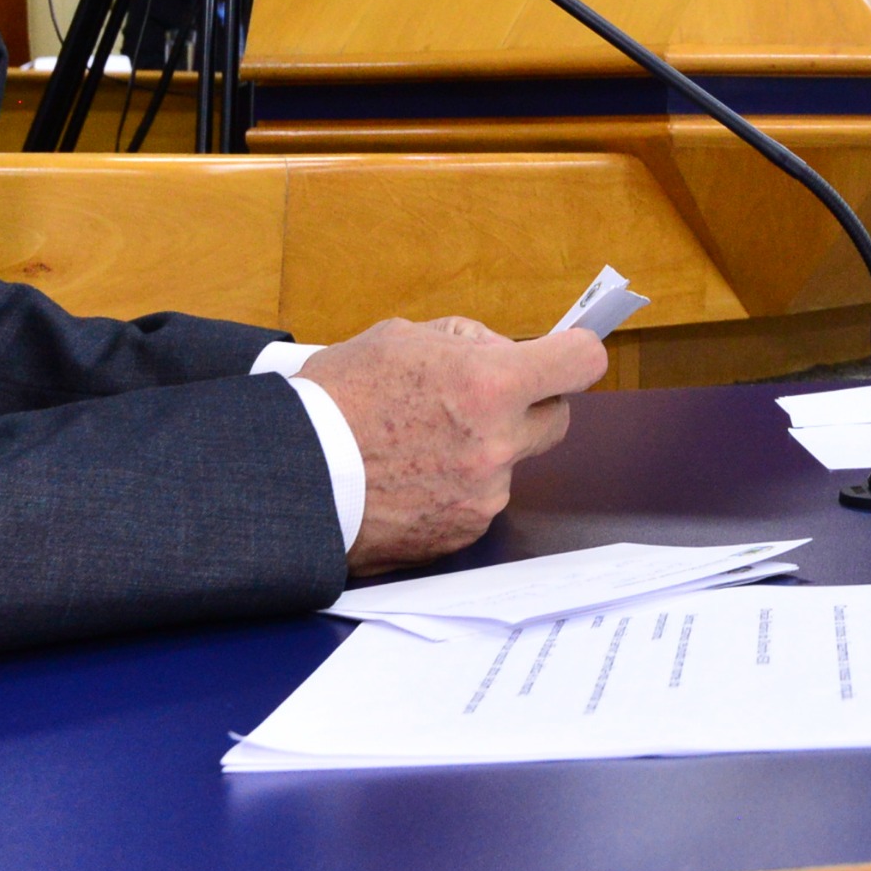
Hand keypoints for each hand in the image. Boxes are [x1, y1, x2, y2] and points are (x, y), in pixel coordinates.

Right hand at [299, 318, 606, 571]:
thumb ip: (466, 342)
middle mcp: (497, 445)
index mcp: (490, 385)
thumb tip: (501, 351)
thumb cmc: (336, 400)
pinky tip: (411, 477)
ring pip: (510, 462)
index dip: (576, 353)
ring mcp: (482, 495)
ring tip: (421, 443)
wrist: (291, 477)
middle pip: (557, 418)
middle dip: (531, 404)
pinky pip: (478, 500)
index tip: (566, 353)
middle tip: (487, 398)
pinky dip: (456, 488)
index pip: (580, 363)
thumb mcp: (401, 338)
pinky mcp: (461, 532)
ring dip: (484, 450)